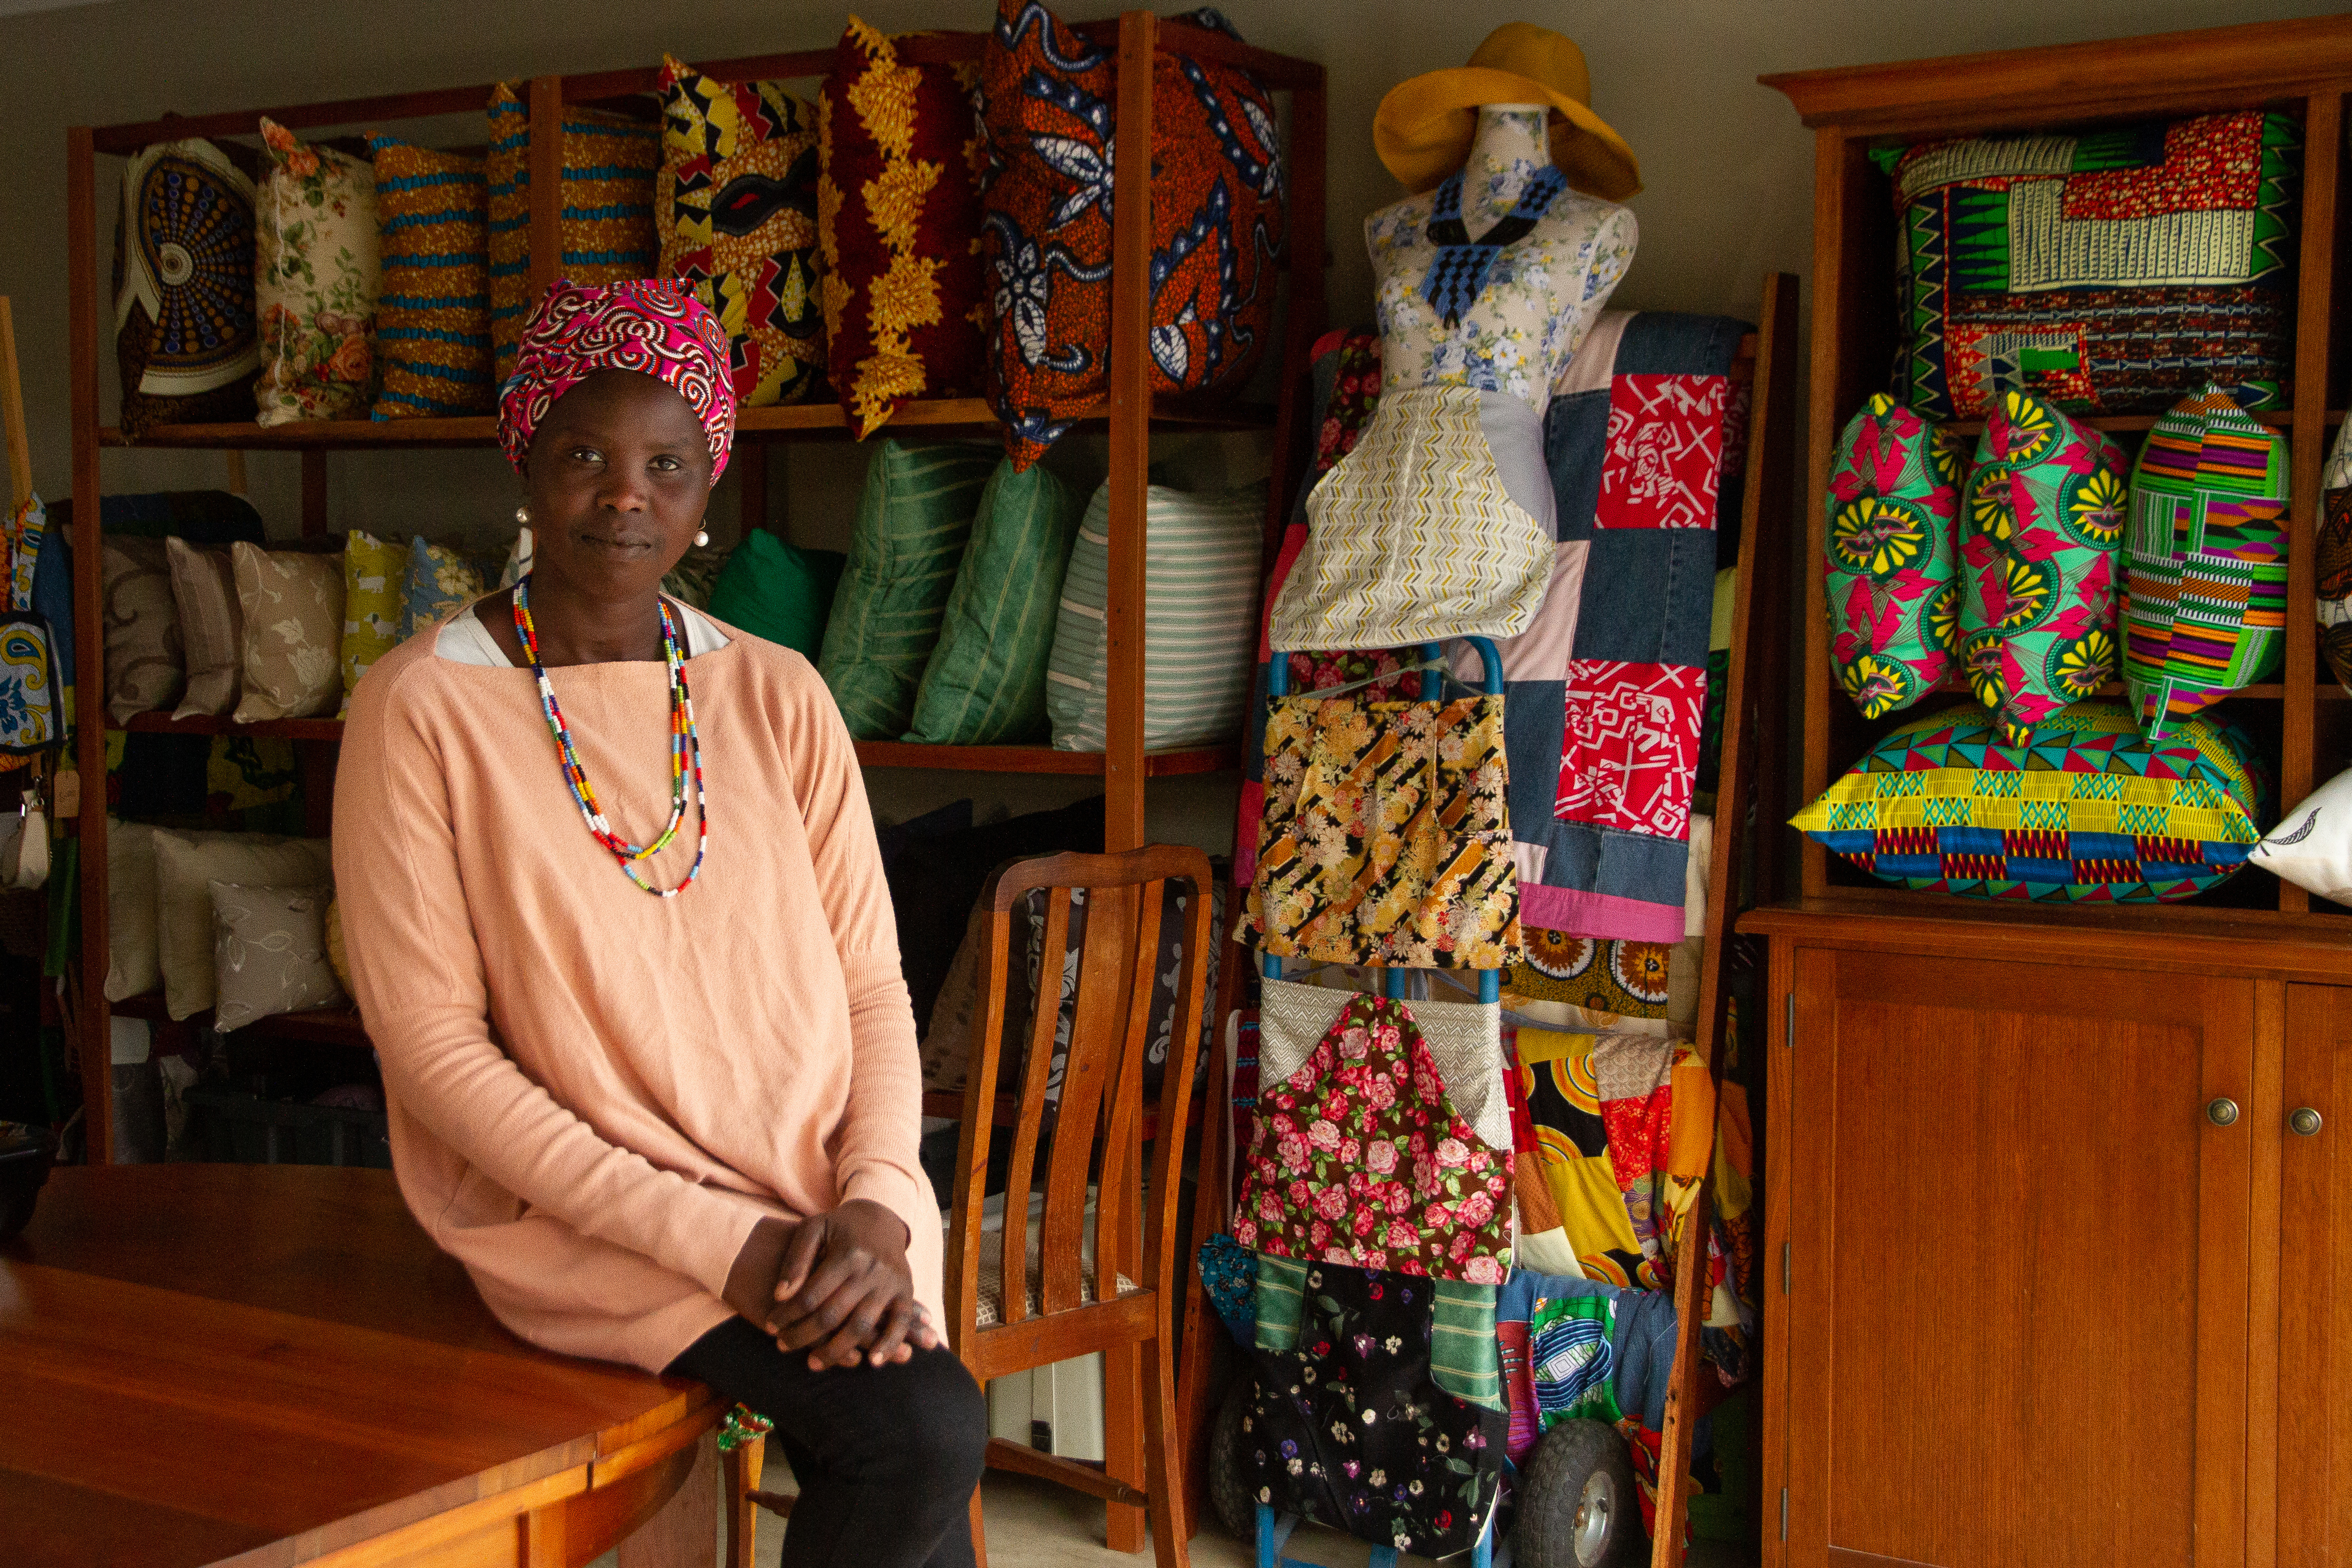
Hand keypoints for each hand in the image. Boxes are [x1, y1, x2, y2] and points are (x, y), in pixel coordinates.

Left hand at [769, 1199, 940, 1370]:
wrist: (881, 1220)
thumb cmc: (839, 1227)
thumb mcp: (813, 1228)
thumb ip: (796, 1260)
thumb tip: (780, 1296)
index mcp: (846, 1254)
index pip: (810, 1295)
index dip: (787, 1315)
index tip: (770, 1326)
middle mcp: (870, 1269)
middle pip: (832, 1315)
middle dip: (803, 1335)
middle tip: (782, 1346)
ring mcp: (890, 1282)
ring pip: (862, 1326)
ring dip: (836, 1350)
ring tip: (813, 1363)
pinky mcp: (906, 1291)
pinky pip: (900, 1323)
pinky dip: (889, 1345)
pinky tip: (871, 1362)